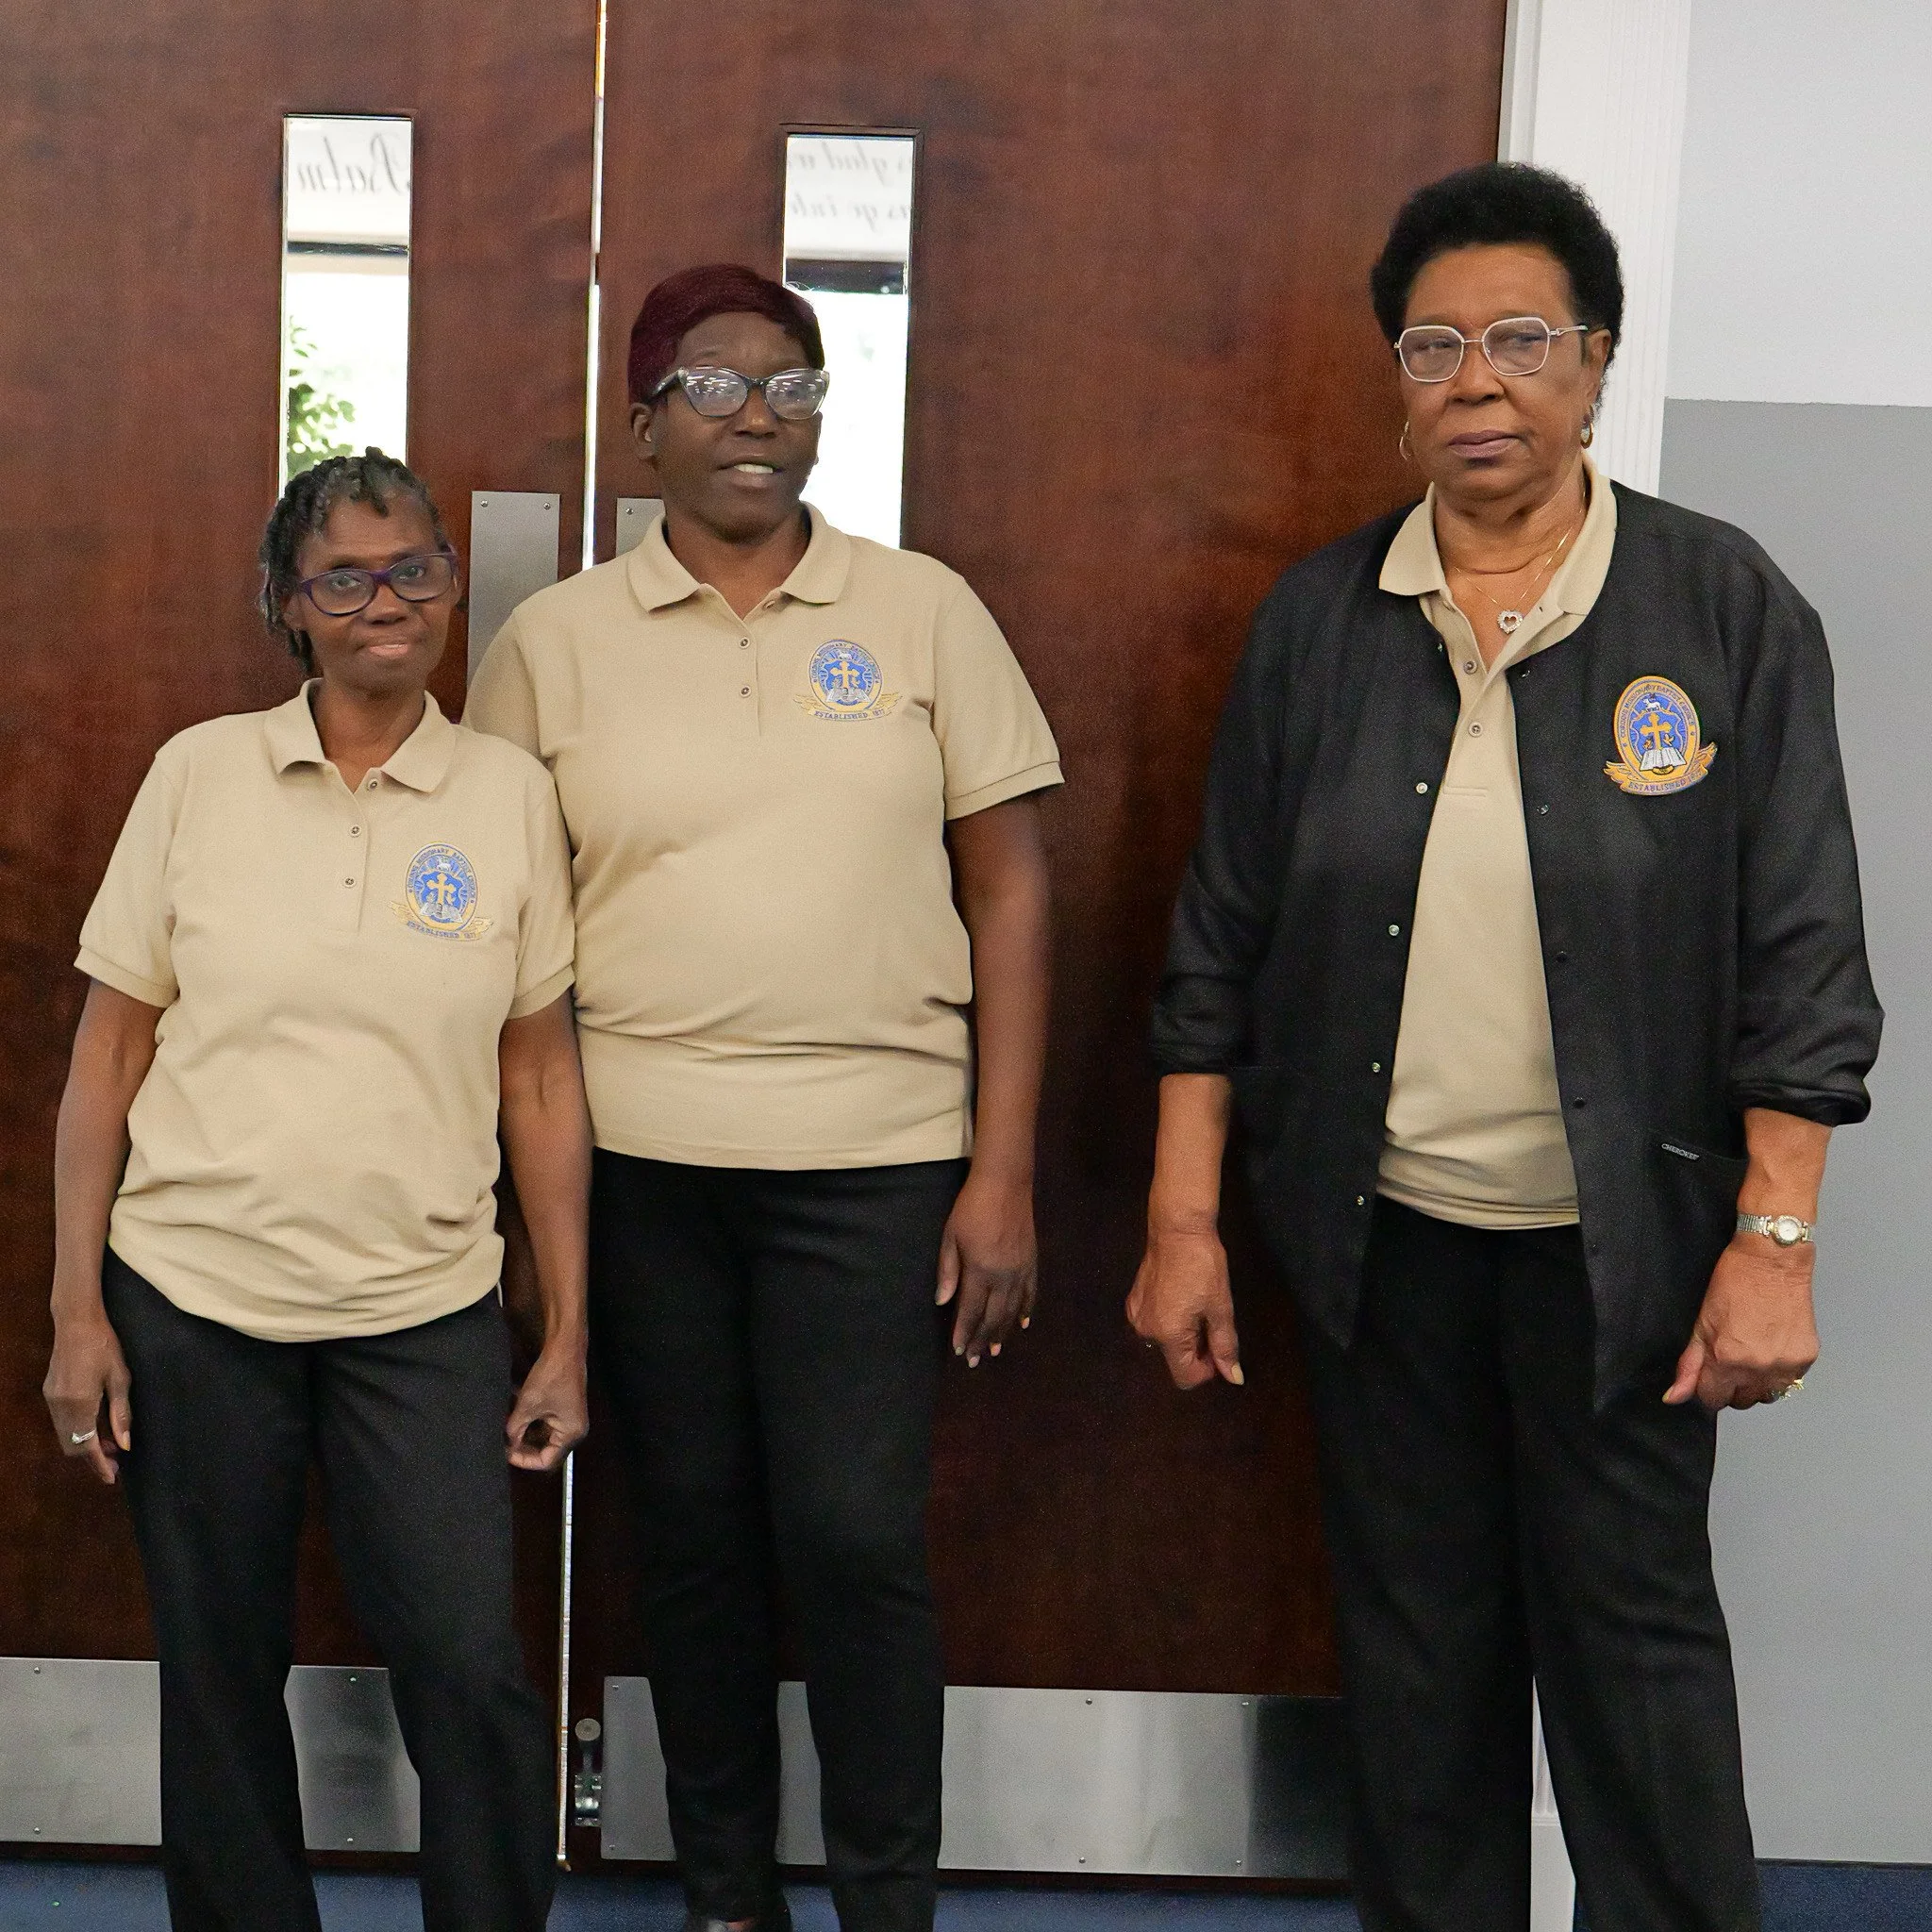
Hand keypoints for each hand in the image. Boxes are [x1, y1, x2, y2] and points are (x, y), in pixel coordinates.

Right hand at [44, 1302, 132, 1484]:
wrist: (76, 1322)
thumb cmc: (105, 1346)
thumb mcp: (120, 1379)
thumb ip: (121, 1414)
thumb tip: (125, 1444)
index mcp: (79, 1404)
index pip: (86, 1446)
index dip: (99, 1465)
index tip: (111, 1478)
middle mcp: (59, 1406)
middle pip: (71, 1446)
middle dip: (92, 1458)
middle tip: (116, 1460)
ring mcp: (51, 1399)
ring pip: (65, 1436)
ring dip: (84, 1444)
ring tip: (110, 1444)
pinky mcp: (49, 1392)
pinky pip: (61, 1422)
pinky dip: (77, 1431)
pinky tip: (96, 1426)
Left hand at [506, 1339, 587, 1470]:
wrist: (565, 1347)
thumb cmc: (550, 1377)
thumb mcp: (528, 1405)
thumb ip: (515, 1429)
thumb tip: (505, 1444)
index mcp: (570, 1434)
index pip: (546, 1461)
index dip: (524, 1460)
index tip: (505, 1451)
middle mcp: (573, 1430)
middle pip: (545, 1450)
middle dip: (523, 1446)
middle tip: (503, 1442)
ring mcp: (569, 1418)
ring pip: (542, 1435)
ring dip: (524, 1432)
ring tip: (505, 1427)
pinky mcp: (563, 1407)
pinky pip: (544, 1422)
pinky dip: (529, 1420)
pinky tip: (514, 1412)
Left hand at [936, 1168, 1037, 1366]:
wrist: (1005, 1185)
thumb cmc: (971, 1208)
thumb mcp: (951, 1236)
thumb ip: (947, 1270)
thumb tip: (942, 1301)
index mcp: (980, 1271)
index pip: (971, 1310)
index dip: (964, 1332)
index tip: (959, 1350)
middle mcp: (1003, 1277)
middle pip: (993, 1317)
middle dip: (982, 1340)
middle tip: (975, 1360)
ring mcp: (1020, 1271)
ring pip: (1012, 1310)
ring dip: (1003, 1332)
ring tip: (994, 1350)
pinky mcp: (1032, 1262)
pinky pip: (1031, 1294)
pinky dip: (1026, 1311)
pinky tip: (1023, 1324)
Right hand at [1126, 1222, 1242, 1389]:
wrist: (1177, 1229)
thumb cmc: (1203, 1266)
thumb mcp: (1220, 1307)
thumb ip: (1225, 1346)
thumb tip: (1234, 1378)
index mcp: (1167, 1335)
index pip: (1185, 1377)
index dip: (1207, 1370)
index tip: (1219, 1347)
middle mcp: (1146, 1331)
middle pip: (1175, 1359)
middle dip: (1196, 1350)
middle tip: (1211, 1320)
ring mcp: (1137, 1316)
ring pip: (1165, 1342)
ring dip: (1183, 1335)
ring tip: (1196, 1306)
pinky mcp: (1134, 1301)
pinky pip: (1154, 1324)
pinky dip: (1170, 1321)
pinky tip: (1180, 1297)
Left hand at [1665, 1235, 1818, 1409]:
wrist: (1772, 1261)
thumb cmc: (1734, 1283)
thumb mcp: (1701, 1322)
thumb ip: (1689, 1364)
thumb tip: (1674, 1396)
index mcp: (1728, 1360)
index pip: (1713, 1399)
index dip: (1707, 1388)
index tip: (1708, 1377)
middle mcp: (1758, 1368)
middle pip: (1741, 1401)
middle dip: (1732, 1387)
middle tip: (1731, 1360)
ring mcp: (1785, 1365)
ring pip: (1766, 1396)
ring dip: (1756, 1384)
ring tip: (1752, 1355)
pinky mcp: (1806, 1359)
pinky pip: (1789, 1381)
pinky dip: (1778, 1373)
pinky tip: (1771, 1348)